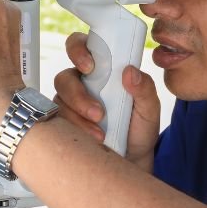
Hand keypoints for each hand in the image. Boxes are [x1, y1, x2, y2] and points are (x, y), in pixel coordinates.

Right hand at [53, 32, 160, 172]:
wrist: (133, 160)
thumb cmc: (139, 128)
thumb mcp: (149, 109)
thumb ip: (145, 89)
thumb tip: (130, 71)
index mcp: (101, 69)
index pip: (81, 46)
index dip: (78, 50)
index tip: (89, 66)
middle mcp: (81, 84)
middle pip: (64, 78)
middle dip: (77, 94)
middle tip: (98, 112)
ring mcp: (69, 105)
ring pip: (59, 102)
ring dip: (78, 117)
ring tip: (100, 133)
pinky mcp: (63, 126)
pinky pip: (57, 123)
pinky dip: (75, 131)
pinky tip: (93, 140)